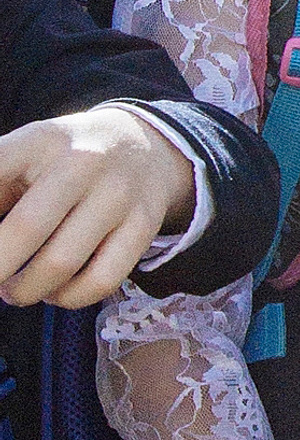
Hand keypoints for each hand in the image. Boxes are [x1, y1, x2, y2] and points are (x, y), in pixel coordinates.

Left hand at [0, 105, 197, 306]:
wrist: (143, 145)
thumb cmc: (62, 161)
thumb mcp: (22, 155)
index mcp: (39, 142)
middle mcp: (83, 163)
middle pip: (26, 229)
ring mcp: (119, 194)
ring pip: (61, 264)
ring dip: (24, 291)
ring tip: (14, 289)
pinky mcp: (144, 224)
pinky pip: (100, 282)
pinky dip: (67, 298)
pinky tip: (55, 290)